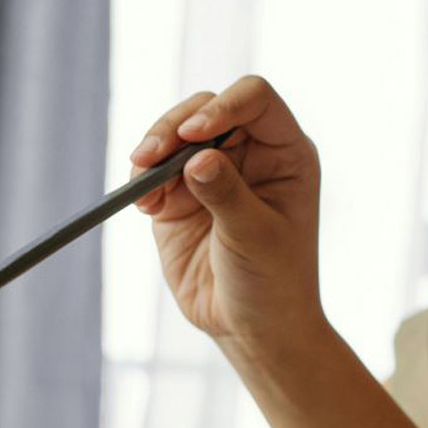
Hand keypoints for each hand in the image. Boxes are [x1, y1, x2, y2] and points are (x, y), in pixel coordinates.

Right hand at [130, 77, 322, 350]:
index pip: (256, 100)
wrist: (251, 327)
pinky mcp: (179, 195)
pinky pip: (152, 169)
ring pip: (174, 133)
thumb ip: (227, 195)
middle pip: (206, 108)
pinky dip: (141, 178)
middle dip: (174, 126)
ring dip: (152, 148)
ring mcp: (212, 171)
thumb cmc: (273, 283)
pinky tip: (144, 204)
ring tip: (142, 178)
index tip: (194, 134)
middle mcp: (250, 153)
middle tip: (150, 156)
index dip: (224, 105)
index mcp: (286, 153)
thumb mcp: (255, 238)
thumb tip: (197, 157)